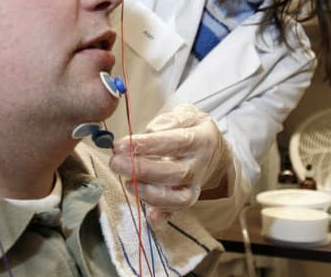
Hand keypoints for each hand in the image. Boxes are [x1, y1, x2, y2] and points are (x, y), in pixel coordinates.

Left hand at [109, 104, 232, 223]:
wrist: (214, 150)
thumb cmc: (192, 129)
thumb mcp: (188, 114)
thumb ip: (170, 120)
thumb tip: (151, 130)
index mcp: (200, 140)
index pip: (175, 142)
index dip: (147, 144)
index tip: (121, 144)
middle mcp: (199, 165)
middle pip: (174, 173)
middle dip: (142, 170)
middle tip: (116, 163)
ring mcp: (195, 185)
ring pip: (178, 198)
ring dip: (150, 194)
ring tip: (127, 184)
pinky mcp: (188, 199)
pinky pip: (177, 212)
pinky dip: (163, 216)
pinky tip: (149, 216)